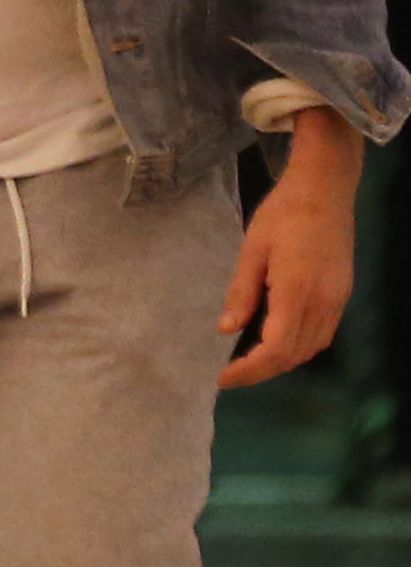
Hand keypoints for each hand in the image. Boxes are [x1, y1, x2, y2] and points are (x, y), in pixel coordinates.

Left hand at [218, 105, 360, 388]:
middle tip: (231, 372)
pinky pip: (323, 334)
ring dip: (282, 361)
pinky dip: (299, 346)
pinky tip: (278, 339)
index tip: (222, 378)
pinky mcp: (343, 294)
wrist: (324, 188)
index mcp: (296, 292)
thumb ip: (241, 293)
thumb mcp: (252, 251)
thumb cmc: (282, 213)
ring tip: (250, 360)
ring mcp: (337, 299)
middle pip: (294, 355)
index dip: (249, 370)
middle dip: (262, 371)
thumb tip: (225, 330)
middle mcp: (322, 302)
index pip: (274, 349)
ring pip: (312, 348)